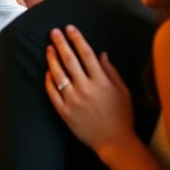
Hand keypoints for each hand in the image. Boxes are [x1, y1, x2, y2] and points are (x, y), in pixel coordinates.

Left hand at [45, 25, 135, 156]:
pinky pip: (51, 92)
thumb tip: (101, 53)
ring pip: (57, 74)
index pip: (86, 54)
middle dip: (60, 43)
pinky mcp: (63, 111)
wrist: (114, 141)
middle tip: (53, 32)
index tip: (69, 28)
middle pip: (69, 60)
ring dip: (51, 59)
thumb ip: (111, 71)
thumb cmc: (121, 115)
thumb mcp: (122, 91)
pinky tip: (47, 71)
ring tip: (48, 48)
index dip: (77, 39)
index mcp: (101, 82)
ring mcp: (72, 100)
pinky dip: (48, 80)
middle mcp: (85, 88)